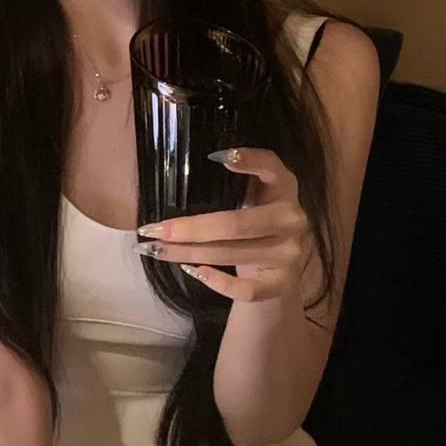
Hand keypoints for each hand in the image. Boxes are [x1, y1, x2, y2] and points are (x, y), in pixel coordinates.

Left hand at [133, 148, 312, 301]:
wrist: (278, 267)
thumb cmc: (253, 222)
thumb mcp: (249, 196)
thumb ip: (230, 183)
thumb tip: (182, 174)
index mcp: (283, 187)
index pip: (271, 166)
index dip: (248, 159)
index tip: (215, 156)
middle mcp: (292, 218)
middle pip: (237, 223)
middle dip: (190, 228)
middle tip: (153, 229)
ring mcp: (290, 253)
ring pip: (233, 255)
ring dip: (188, 253)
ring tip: (157, 250)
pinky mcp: (283, 284)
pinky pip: (247, 289)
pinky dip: (218, 282)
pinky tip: (193, 270)